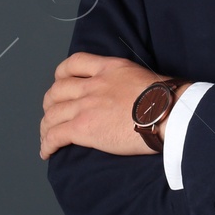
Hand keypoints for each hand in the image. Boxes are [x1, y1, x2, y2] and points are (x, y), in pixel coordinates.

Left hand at [39, 52, 164, 159]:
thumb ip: (125, 80)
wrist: (168, 113)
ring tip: (47, 136)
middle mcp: (94, 84)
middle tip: (53, 114)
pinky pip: (55, 135)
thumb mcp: (142, 76)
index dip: (61, 74)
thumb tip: (127, 95)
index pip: (75, 63)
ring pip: (52, 114)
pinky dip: (47, 144)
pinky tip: (47, 152)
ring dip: (46, 126)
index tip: (60, 82)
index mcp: (109, 68)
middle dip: (51, 103)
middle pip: (57, 90)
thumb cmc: (165, 99)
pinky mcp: (84, 128)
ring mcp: (87, 106)